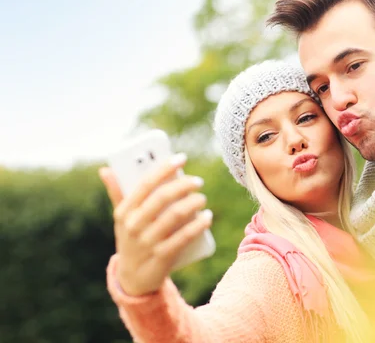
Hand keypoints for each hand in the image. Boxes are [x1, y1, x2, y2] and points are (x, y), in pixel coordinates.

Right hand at [99, 153, 211, 295]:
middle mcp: (133, 226)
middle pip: (162, 198)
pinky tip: (207, 217)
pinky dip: (198, 225)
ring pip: (174, 216)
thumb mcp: (121, 219)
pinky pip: (183, 238)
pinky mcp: (162, 258)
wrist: (132, 280)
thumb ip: (117, 193)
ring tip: (201, 198)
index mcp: (124, 212)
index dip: (164, 168)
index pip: (144, 184)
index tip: (181, 157)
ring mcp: (147, 243)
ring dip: (193, 203)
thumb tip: (106, 169)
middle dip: (183, 185)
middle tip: (197, 181)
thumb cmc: (130, 240)